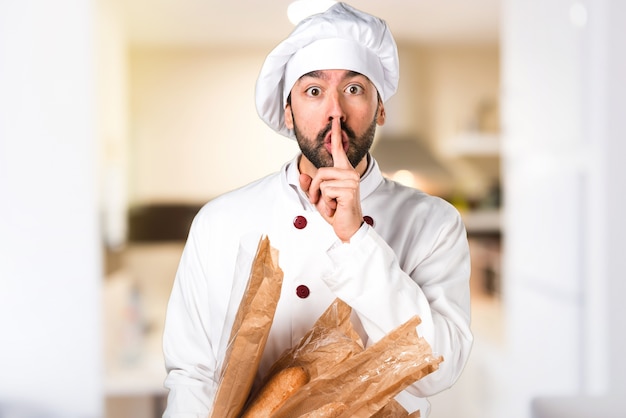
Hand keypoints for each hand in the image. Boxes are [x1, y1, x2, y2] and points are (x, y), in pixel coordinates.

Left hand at [299, 118, 362, 241]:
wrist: (348, 228)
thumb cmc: (336, 212)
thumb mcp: (318, 198)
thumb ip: (310, 187)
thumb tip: (302, 177)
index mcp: (344, 171)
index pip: (338, 150)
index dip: (336, 135)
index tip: (335, 121)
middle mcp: (350, 173)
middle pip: (320, 172)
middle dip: (314, 189)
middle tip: (320, 202)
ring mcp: (351, 181)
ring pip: (322, 181)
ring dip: (320, 197)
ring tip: (331, 205)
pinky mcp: (349, 190)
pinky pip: (325, 191)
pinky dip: (326, 203)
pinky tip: (336, 208)